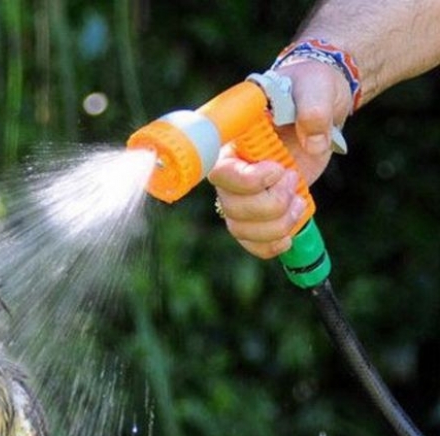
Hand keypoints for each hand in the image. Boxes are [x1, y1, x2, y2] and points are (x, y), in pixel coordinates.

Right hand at [208, 60, 353, 258]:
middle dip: (270, 203)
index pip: (220, 173)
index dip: (246, 181)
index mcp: (234, 142)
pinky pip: (251, 240)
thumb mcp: (316, 87)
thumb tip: (313, 142)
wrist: (318, 106)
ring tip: (300, 202)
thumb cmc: (310, 89)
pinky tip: (289, 236)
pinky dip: (269, 245)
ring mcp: (243, 194)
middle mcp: (231, 171)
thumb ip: (314, 107)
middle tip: (294, 178)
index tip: (278, 170)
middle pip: (232, 206)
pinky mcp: (258, 210)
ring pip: (242, 228)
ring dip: (275, 225)